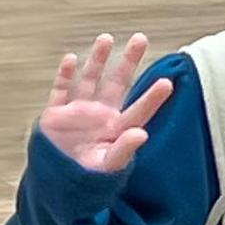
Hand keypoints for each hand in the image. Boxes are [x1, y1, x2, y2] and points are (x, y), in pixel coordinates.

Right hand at [38, 31, 172, 173]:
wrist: (56, 186)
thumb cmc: (87, 181)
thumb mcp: (107, 166)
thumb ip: (124, 150)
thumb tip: (142, 134)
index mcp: (116, 129)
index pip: (139, 109)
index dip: (152, 97)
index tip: (168, 82)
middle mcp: (101, 115)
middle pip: (118, 84)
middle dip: (128, 62)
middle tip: (140, 38)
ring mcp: (79, 112)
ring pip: (90, 79)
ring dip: (96, 59)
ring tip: (106, 38)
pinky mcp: (56, 114)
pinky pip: (61, 89)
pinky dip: (64, 75)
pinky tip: (70, 59)